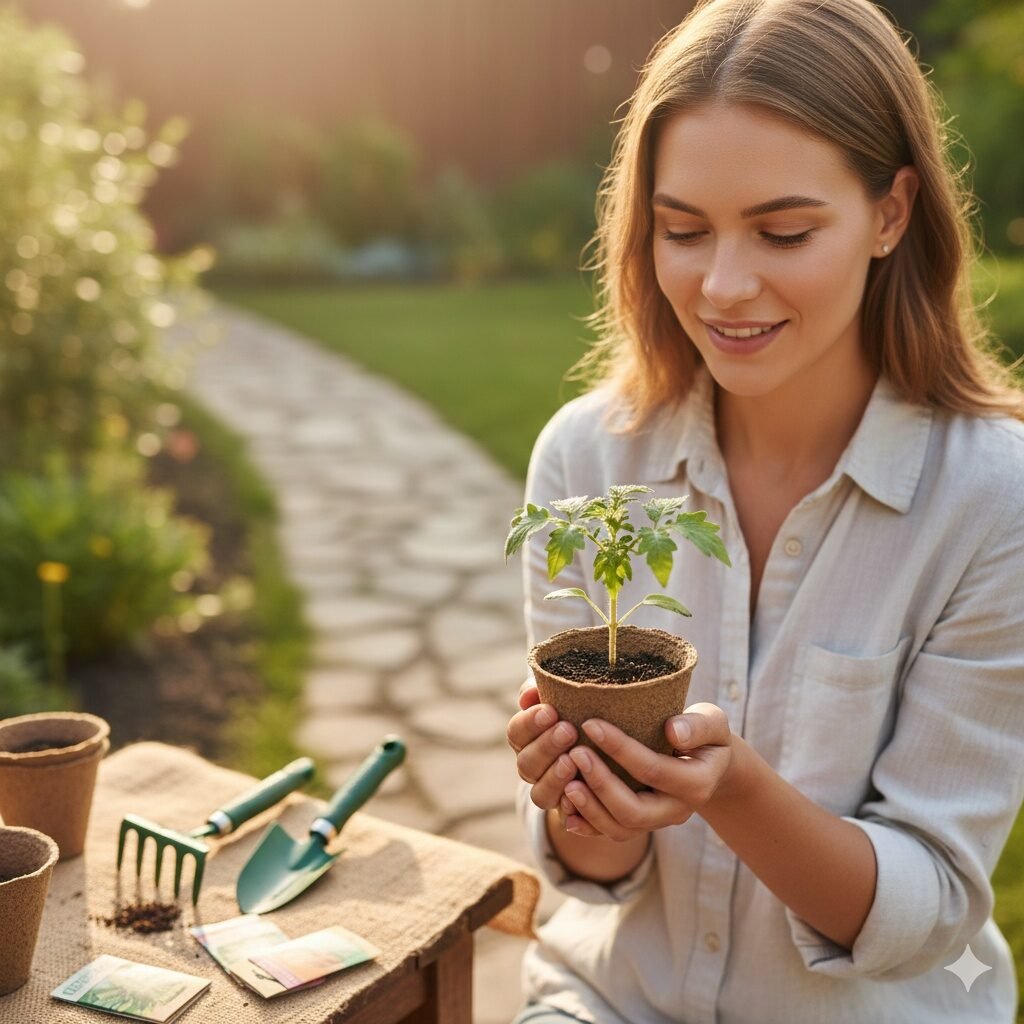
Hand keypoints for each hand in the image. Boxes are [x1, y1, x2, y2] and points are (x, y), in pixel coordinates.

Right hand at [506, 679, 579, 813]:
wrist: (609, 754)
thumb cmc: (581, 714)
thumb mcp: (567, 698)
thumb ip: (546, 690)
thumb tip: (530, 691)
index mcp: (527, 739)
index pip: (517, 732)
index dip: (529, 723)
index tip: (550, 710)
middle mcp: (533, 767)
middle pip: (526, 763)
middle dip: (546, 746)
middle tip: (568, 730)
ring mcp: (549, 792)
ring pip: (540, 793)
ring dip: (554, 777)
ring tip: (573, 761)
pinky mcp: (569, 813)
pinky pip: (563, 817)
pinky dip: (569, 808)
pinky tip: (581, 791)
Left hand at [561, 703, 735, 839]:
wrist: (709, 765)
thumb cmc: (706, 735)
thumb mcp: (713, 723)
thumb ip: (698, 725)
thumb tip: (672, 731)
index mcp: (696, 784)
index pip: (652, 769)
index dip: (620, 748)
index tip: (590, 723)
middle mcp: (676, 811)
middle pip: (633, 811)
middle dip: (601, 784)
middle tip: (575, 753)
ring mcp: (657, 822)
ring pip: (620, 829)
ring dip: (590, 808)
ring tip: (566, 782)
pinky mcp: (640, 826)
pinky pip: (611, 834)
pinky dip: (587, 825)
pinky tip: (566, 811)